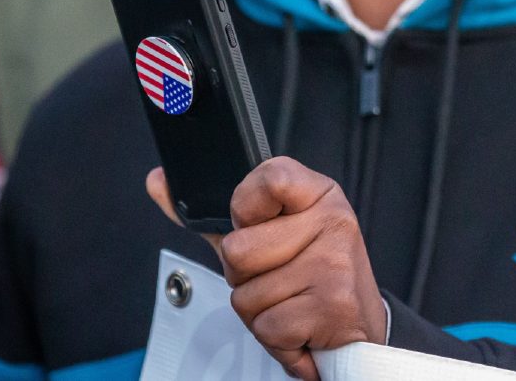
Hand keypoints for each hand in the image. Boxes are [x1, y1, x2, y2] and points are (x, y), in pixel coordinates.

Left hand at [148, 159, 386, 380]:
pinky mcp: (331, 306)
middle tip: (276, 278)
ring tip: (290, 304)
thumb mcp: (266, 234)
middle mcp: (332, 221)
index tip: (255, 224)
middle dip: (244, 277)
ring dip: (259, 312)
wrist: (359, 327)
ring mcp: (334, 263)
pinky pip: (265, 327)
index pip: (268, 177)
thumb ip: (212, 214)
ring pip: (245, 295)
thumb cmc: (306, 274)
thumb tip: (157, 182)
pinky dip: (275, 339)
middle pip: (237, 250)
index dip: (244, 207)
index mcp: (317, 193)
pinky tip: (300, 327)